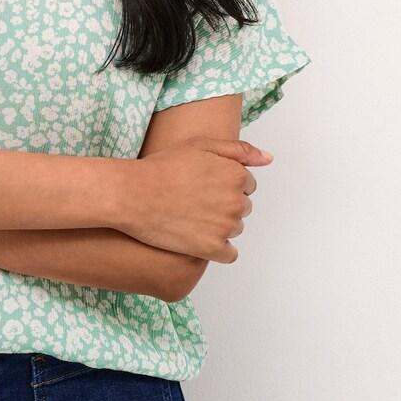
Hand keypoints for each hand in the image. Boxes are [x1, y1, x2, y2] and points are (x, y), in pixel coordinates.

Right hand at [122, 136, 272, 263]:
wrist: (132, 194)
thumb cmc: (162, 167)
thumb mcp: (201, 146)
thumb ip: (239, 151)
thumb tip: (268, 160)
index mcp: (236, 176)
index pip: (246, 185)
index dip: (223, 183)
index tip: (202, 184)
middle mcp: (236, 202)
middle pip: (241, 207)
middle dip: (223, 204)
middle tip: (194, 199)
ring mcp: (225, 227)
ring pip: (234, 229)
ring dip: (219, 225)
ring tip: (190, 216)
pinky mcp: (211, 249)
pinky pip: (229, 254)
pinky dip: (217, 248)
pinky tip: (197, 237)